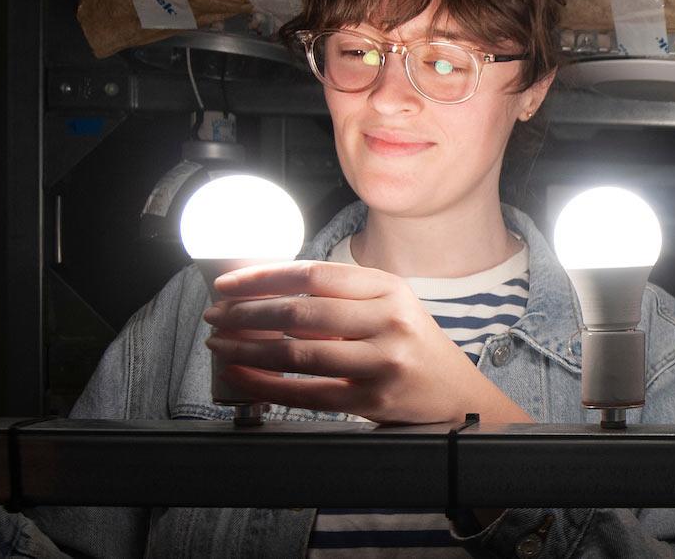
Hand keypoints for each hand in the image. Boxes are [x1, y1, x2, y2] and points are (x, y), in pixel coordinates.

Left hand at [203, 261, 531, 424]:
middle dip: (246, 313)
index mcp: (389, 289)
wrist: (459, 399)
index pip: (313, 274)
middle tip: (215, 316)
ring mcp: (383, 361)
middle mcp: (389, 320)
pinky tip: (241, 376)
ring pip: (297, 351)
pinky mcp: (373, 400)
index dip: (262, 277)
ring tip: (219, 345)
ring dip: (247, 348)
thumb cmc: (414, 350)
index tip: (228, 285)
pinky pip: (306, 392)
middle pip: (300, 311)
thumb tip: (269, 297)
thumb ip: (341, 302)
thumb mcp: (389, 311)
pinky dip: (265, 384)